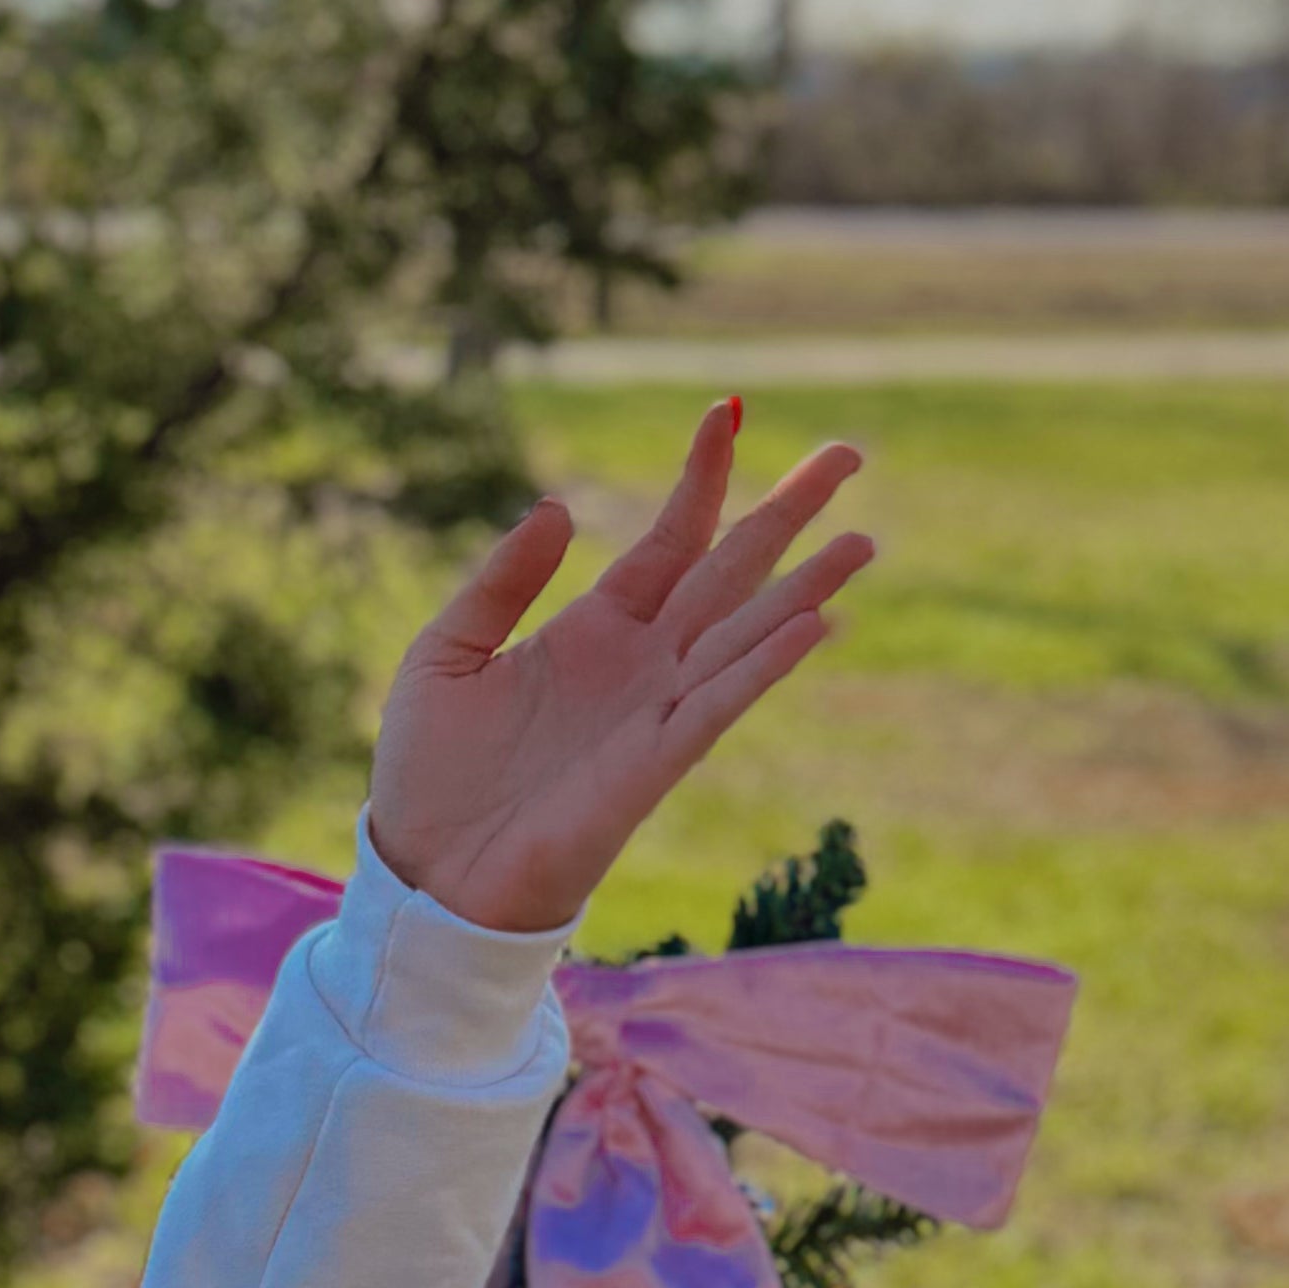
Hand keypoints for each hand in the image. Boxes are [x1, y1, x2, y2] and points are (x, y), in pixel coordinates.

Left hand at [365, 405, 872, 936]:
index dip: (703, 478)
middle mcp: (639, 664)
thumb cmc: (431, 774)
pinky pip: (720, 706)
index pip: (670, 539)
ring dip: (804, 589)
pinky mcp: (653, 766)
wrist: (427, 876)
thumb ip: (500, 581)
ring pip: (745, 634)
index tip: (729, 411)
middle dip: (788, 512)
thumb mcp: (446, 653)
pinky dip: (766, 666)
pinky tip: (815, 624)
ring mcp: (653, 713)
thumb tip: (561, 507)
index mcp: (594, 630)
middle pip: (730, 572)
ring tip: (861, 539)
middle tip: (850, 452)